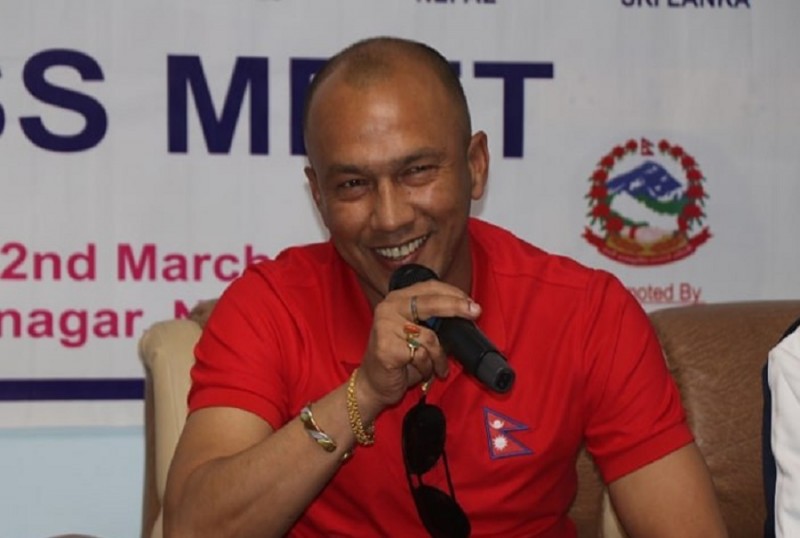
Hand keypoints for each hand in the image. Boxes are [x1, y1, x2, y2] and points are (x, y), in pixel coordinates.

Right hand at [356, 280, 481, 417]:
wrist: (374, 383)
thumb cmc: (400, 358)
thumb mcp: (417, 333)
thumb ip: (434, 320)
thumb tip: (466, 315)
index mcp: (397, 299)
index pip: (429, 288)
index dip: (453, 293)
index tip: (471, 303)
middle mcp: (388, 308)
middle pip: (430, 303)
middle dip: (456, 307)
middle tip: (476, 312)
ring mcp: (385, 326)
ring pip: (429, 337)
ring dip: (439, 357)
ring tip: (437, 367)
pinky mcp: (386, 347)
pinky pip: (420, 356)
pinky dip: (426, 367)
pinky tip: (421, 372)